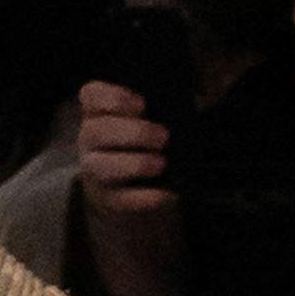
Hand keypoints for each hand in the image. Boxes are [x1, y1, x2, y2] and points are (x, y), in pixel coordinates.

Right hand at [74, 78, 171, 213]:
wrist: (125, 183)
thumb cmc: (142, 137)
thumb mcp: (150, 114)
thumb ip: (169, 102)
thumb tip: (204, 96)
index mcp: (98, 111)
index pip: (91, 95)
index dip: (114, 98)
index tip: (142, 103)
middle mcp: (90, 140)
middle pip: (96, 132)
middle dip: (132, 133)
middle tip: (164, 137)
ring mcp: (96, 170)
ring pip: (102, 167)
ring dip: (135, 164)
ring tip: (161, 164)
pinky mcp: (110, 199)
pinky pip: (123, 200)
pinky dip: (147, 197)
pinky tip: (169, 193)